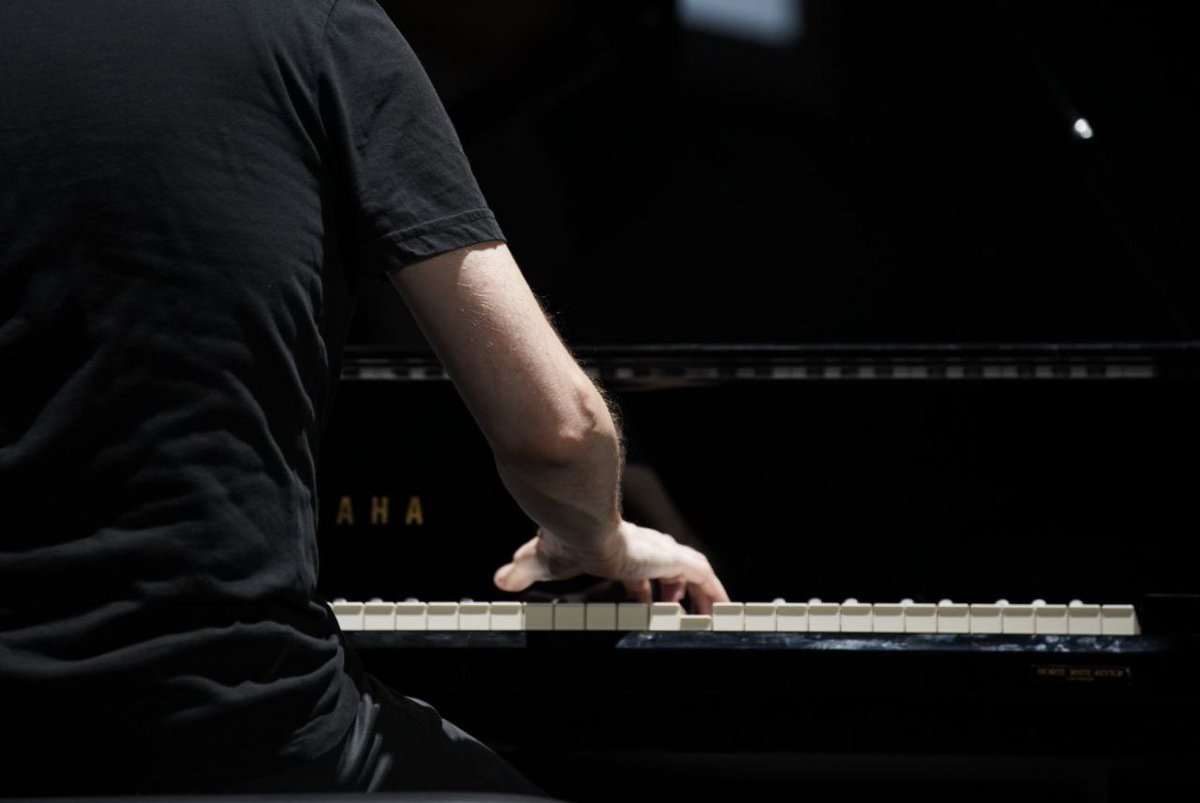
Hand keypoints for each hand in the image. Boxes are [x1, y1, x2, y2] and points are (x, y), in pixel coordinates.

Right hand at [493, 521, 729, 613]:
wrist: (579, 527)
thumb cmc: (564, 540)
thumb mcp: (542, 561)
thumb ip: (523, 571)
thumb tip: (498, 581)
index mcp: (617, 548)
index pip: (636, 567)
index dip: (641, 586)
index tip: (642, 602)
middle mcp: (642, 546)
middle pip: (666, 567)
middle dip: (671, 589)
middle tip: (675, 608)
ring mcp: (658, 551)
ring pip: (689, 571)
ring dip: (698, 593)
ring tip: (706, 615)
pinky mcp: (669, 557)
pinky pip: (703, 575)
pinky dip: (713, 592)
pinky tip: (721, 609)